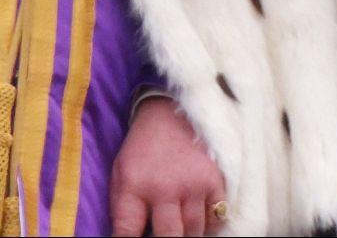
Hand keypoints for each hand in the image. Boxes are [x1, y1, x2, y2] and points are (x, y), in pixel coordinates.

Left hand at [110, 97, 226, 236]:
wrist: (168, 111)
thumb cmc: (141, 150)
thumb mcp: (120, 175)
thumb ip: (122, 211)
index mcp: (133, 185)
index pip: (127, 233)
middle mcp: (164, 188)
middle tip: (164, 237)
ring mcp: (192, 184)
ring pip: (194, 232)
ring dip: (187, 236)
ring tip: (179, 228)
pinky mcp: (213, 179)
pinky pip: (216, 217)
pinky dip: (208, 224)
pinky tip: (197, 218)